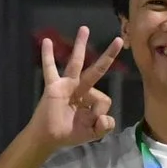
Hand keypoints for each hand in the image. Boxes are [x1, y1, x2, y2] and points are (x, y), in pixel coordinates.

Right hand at [30, 28, 122, 154]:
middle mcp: (81, 89)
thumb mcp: (92, 134)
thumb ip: (104, 127)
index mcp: (92, 99)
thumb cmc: (69, 134)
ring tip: (85, 29)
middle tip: (119, 40)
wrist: (49, 138)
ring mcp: (67, 85)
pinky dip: (47, 56)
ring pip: (76, 62)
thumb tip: (106, 118)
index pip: (104, 98)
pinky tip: (47, 41)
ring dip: (80, 45)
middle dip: (108, 55)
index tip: (93, 121)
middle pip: (97, 69)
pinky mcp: (54, 86)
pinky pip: (50, 69)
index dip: (100, 111)